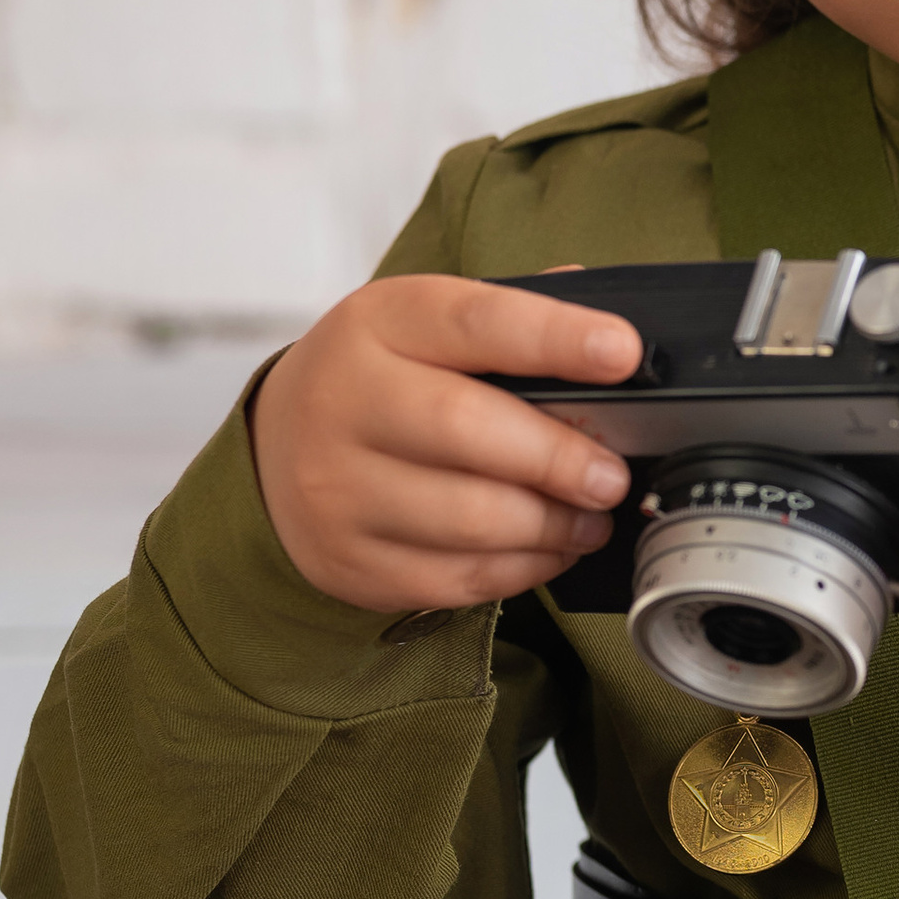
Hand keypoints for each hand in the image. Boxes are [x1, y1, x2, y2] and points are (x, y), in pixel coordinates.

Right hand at [249, 277, 640, 615]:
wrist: (277, 446)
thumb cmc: (381, 378)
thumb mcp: (427, 326)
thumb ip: (515, 320)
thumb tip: (616, 334)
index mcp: (379, 323)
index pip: (474, 320)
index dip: (555, 336)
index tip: (622, 352)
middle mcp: (344, 400)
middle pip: (467, 429)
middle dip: (559, 458)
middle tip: (612, 476)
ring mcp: (337, 488)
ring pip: (467, 519)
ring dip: (552, 525)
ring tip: (590, 518)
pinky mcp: (349, 560)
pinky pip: (456, 578)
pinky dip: (522, 569)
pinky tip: (548, 549)